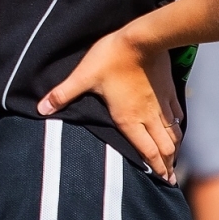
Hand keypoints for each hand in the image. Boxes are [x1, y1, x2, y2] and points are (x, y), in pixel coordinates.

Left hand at [37, 30, 183, 180]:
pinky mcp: (168, 91)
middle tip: (169, 179)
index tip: (163, 181)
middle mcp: (148, 116)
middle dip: (167, 165)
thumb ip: (63, 94)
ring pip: (172, 134)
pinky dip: (177, 127)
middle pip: (163, 147)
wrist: (143, 38)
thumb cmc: (112, 57)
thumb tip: (41, 109)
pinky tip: (176, 129)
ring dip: (174, 149)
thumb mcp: (84, 76)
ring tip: (174, 160)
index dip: (156, 168)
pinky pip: (176, 115)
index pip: (146, 151)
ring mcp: (161, 104)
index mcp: (129, 119)